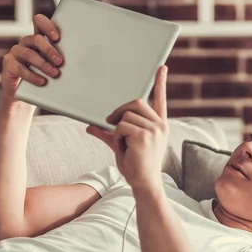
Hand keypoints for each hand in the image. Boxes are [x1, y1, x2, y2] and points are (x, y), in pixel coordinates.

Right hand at [0, 14, 63, 95]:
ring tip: (54, 73)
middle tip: (60, 62)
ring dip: (43, 64)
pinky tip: (42, 81)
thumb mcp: (52, 66)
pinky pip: (20, 68)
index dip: (47, 26)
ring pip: (29, 54)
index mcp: (38, 39)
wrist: (23, 93)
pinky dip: (32, 76)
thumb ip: (59, 60)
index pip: (39, 22)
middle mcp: (26, 42)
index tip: (57, 38)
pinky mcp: (9, 63)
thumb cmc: (43, 76)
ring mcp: (16, 52)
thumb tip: (79, 62)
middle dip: (49, 50)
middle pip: (36, 39)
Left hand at [86, 65, 168, 190]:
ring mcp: (154, 129)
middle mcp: (160, 125)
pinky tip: (124, 148)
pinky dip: (117, 137)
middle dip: (120, 111)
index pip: (160, 99)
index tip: (162, 67)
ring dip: (117, 130)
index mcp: (159, 124)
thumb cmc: (136, 166)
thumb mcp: (122, 146)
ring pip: (125, 116)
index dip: (161, 82)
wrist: (144, 183)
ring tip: (124, 145)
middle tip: (110, 122)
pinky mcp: (145, 135)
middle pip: (135, 102)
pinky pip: (121, 127)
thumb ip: (109, 133)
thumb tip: (90, 126)